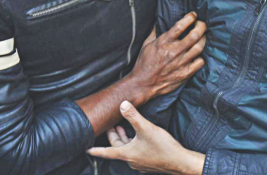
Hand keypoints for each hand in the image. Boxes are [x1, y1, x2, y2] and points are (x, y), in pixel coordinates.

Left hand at [87, 101, 204, 174]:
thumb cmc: (163, 148)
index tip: (85, 149)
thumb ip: (132, 115)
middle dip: (113, 134)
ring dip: (123, 137)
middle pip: (116, 146)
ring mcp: (139, 162)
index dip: (94, 149)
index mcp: (126, 154)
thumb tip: (122, 104)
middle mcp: (131, 160)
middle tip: (111, 123)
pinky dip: (132, 141)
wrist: (181, 162)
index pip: (105, 152)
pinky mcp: (147, 161)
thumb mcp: (146, 128)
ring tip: (122, 125)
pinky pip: (134, 151)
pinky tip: (137, 133)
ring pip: (126, 148)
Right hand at [128, 12, 205, 102]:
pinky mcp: (186, 73)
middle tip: (201, 23)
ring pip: (199, 47)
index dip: (190, 18)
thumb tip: (158, 21)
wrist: (144, 84)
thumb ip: (154, 32)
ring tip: (202, 36)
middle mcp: (174, 51)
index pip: (180, 26)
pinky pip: (200, 62)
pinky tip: (197, 54)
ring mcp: (181, 62)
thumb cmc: (144, 63)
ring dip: (203, 39)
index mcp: (164, 42)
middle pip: (194, 35)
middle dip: (201, 26)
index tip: (193, 15)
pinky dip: (201, 56)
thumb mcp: (146, 44)